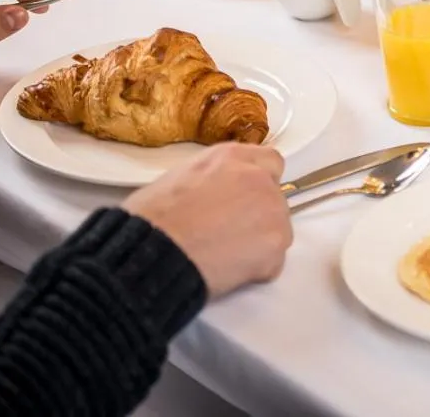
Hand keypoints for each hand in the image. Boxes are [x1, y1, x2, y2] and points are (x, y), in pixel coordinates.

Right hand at [124, 143, 291, 298]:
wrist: (152, 251)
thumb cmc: (152, 219)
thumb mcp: (180, 177)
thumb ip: (213, 179)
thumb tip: (216, 193)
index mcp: (232, 157)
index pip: (269, 162)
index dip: (259, 183)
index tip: (245, 200)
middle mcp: (258, 177)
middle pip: (275, 197)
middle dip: (258, 215)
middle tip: (230, 234)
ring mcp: (272, 208)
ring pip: (278, 228)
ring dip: (259, 242)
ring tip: (224, 256)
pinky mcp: (276, 241)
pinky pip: (274, 260)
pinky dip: (257, 269)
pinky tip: (229, 272)